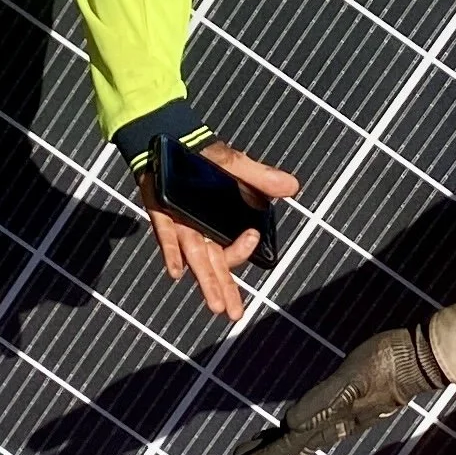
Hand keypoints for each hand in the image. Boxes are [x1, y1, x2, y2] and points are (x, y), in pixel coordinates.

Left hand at [146, 141, 298, 324]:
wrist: (171, 139)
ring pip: (196, 258)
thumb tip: (293, 187)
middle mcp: (200, 230)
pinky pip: (169, 237)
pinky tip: (176, 271)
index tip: (254, 237)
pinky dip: (172, 253)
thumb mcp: (237, 167)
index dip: (243, 251)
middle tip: (235, 315)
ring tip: (215, 306)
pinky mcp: (162, 213)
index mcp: (219, 223)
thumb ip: (261, 179)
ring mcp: (180, 225)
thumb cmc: (203, 157)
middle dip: (225, 290)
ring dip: (206, 280)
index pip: (232, 250)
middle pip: (215, 266)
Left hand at [234, 323, 442, 454]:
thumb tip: (289, 425)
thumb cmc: (385, 366)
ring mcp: (342, 412)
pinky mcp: (347, 398)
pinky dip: (298, 425)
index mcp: (331, 421)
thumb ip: (322, 402)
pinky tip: (293, 425)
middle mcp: (334, 421)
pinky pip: (315, 417)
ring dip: (279, 443)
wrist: (418, 358)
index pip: (292, 444)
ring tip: (257, 449)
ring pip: (303, 433)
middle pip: (294, 444)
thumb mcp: (351, 381)